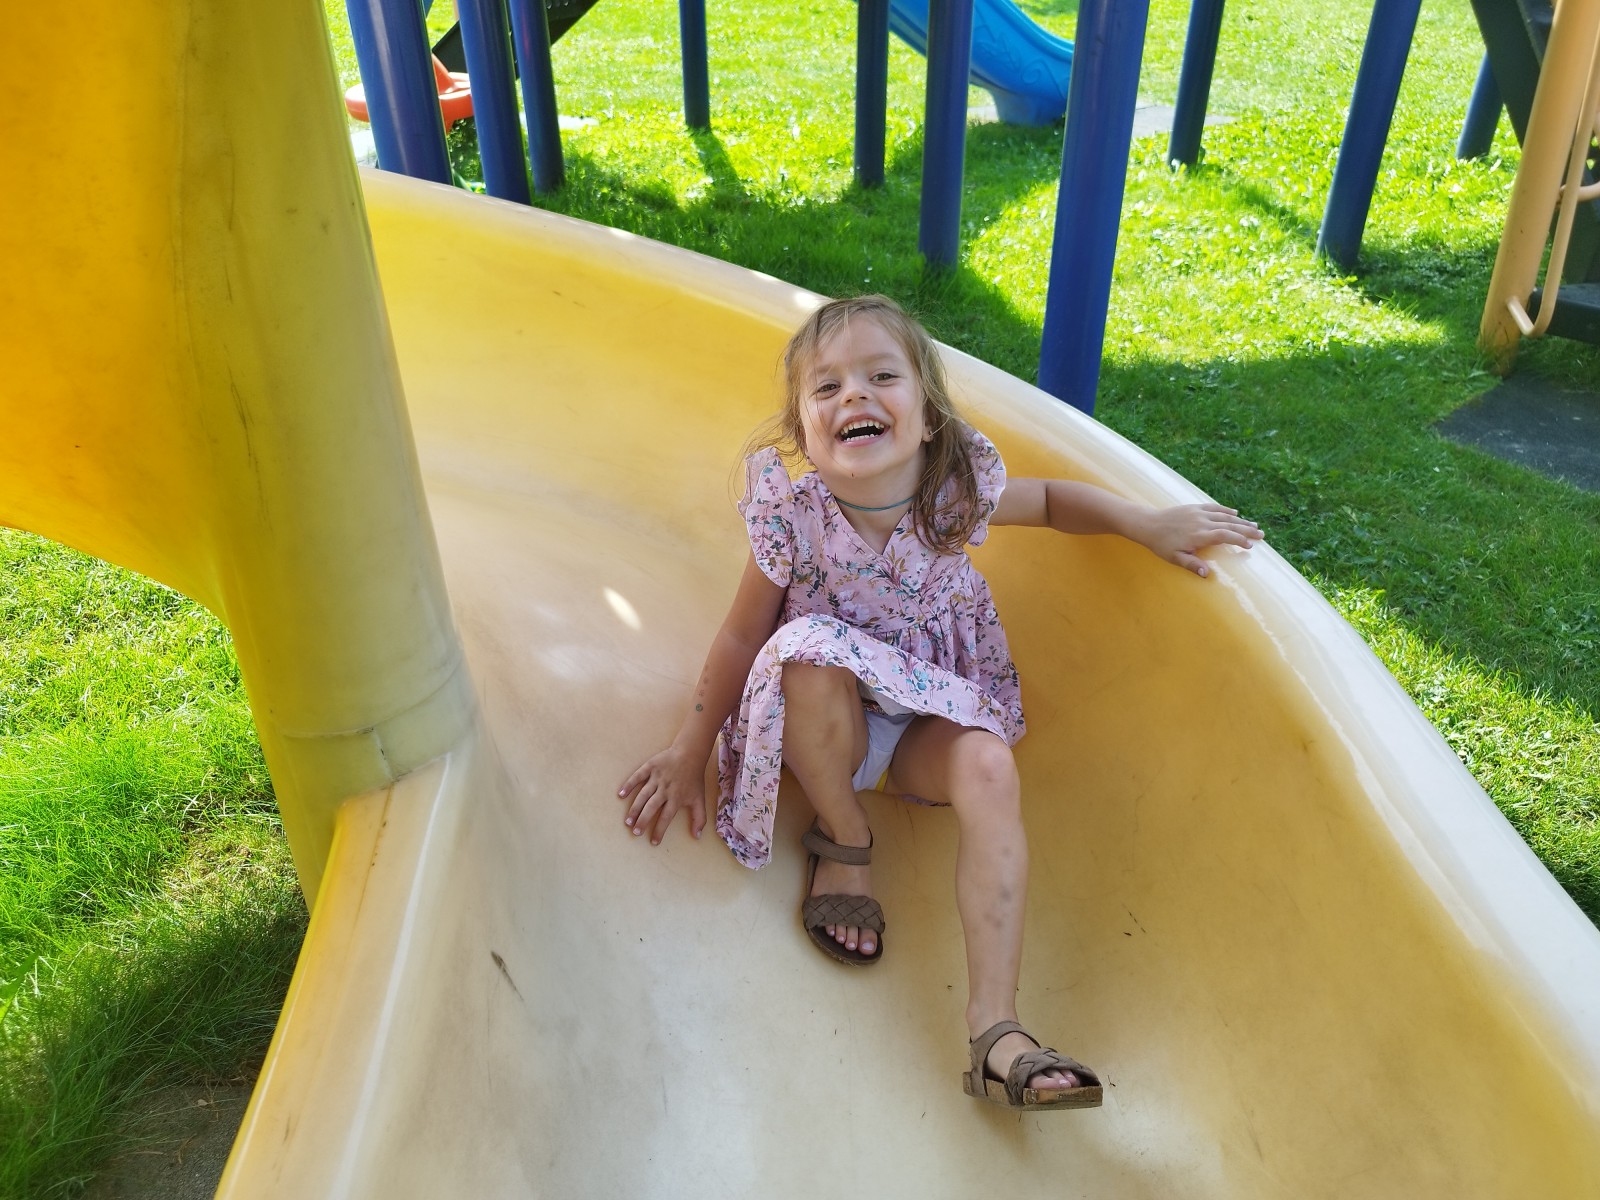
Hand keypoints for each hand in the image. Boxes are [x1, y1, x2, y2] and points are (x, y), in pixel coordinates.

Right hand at [618, 744, 706, 843]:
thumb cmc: (694, 779)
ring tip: (627, 821)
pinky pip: (638, 776)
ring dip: (635, 808)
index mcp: (676, 798)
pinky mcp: (651, 767)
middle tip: (635, 832)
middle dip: (643, 821)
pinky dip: (629, 785)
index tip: (653, 842)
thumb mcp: (700, 799)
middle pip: (652, 807)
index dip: (660, 830)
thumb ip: (699, 818)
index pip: (666, 818)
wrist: (690, 754)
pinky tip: (620, 794)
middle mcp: (665, 789)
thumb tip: (697, 837)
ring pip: (643, 795)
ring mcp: (657, 778)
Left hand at [1137, 503, 1262, 576]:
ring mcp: (1198, 513)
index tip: (1250, 546)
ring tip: (1254, 525)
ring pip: (1224, 516)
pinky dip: (1226, 510)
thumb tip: (1206, 574)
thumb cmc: (1161, 544)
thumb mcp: (1174, 558)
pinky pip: (1214, 507)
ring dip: (1240, 521)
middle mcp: (1201, 522)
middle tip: (1261, 535)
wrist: (1148, 524)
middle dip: (1247, 530)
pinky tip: (1236, 513)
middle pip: (1229, 525)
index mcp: (1198, 535)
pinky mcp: (1194, 507)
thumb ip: (1191, 565)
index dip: (1239, 540)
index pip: (1224, 536)